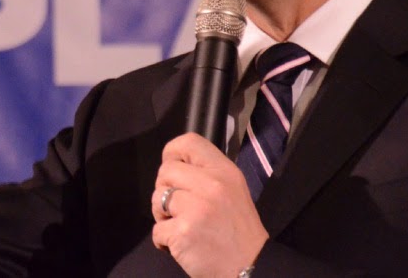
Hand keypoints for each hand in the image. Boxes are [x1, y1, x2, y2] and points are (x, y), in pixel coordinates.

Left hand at [152, 133, 267, 277]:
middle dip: (166, 189)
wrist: (250, 269)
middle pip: (165, 171)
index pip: (189, 142)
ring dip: (162, 215)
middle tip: (180, 207)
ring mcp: (196, 208)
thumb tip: (176, 164)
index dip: (173, 153)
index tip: (173, 168)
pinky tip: (181, 244)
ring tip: (181, 225)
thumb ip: (207, 174)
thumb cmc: (238, 231)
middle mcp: (211, 185)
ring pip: (157, 198)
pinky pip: (157, 230)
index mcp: (224, 172)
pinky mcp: (183, 232)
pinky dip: (164, 240)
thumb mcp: (233, 190)